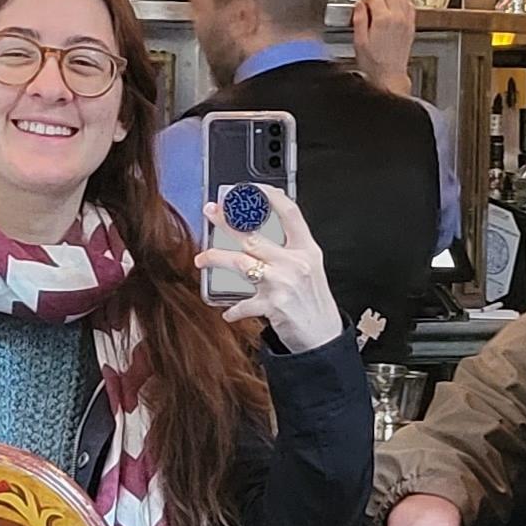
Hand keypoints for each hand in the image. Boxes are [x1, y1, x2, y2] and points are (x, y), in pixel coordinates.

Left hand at [195, 185, 343, 354]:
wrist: (324, 337)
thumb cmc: (314, 301)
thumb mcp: (310, 267)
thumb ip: (290, 248)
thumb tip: (261, 230)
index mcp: (306, 249)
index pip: (289, 212)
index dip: (269, 196)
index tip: (250, 188)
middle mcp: (295, 263)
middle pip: (254, 235)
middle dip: (227, 221)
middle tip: (211, 211)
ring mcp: (282, 283)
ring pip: (241, 263)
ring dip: (217, 258)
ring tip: (202, 259)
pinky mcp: (273, 306)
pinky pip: (243, 304)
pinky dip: (232, 309)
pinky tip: (227, 312)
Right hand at [352, 0, 416, 94]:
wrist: (389, 76)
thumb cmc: (374, 64)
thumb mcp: (359, 40)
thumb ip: (359, 19)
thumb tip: (359, 5)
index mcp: (383, 19)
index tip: (361, 6)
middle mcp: (398, 18)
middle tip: (370, 5)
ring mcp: (406, 22)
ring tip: (381, 5)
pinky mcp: (411, 27)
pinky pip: (410, 6)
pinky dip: (402, 3)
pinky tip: (394, 10)